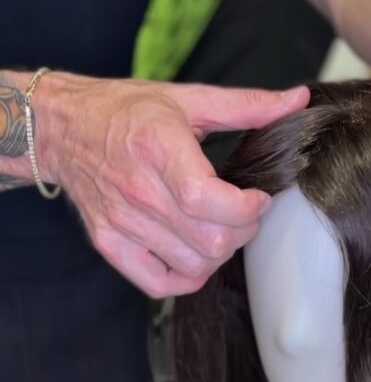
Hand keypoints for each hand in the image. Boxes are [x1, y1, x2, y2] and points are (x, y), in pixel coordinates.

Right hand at [37, 73, 308, 296]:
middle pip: (209, 241)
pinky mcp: (109, 243)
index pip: (206, 199)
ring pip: (193, 266)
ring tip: (217, 229)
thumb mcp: (187, 98)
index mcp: (158, 146)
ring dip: (218, 254)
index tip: (258, 198)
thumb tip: (298, 101)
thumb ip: (247, 105)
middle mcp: (137, 189)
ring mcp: (120, 222)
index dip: (246, 209)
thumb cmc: (125, 111)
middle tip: (242, 212)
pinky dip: (186, 277)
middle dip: (242, 231)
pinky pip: (159, 283)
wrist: (61, 128)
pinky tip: (192, 251)